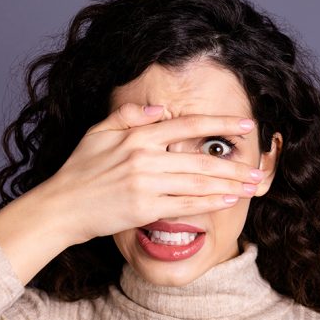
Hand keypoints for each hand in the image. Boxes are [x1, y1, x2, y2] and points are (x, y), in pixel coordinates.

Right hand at [43, 102, 261, 245]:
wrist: (61, 207)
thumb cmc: (79, 169)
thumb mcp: (97, 132)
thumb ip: (128, 116)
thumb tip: (159, 111)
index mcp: (137, 136)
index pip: (187, 125)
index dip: (219, 123)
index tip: (245, 125)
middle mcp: (145, 158)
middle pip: (200, 159)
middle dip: (234, 165)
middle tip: (258, 169)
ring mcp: (146, 184)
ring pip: (198, 183)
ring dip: (229, 185)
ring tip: (252, 185)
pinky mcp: (145, 209)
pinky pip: (185, 205)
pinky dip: (208, 203)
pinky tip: (227, 200)